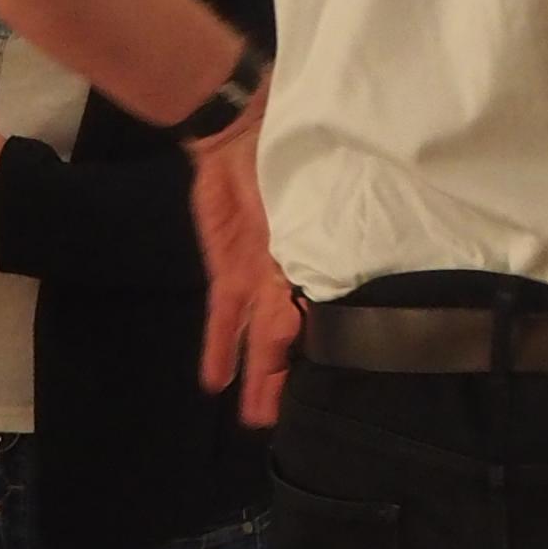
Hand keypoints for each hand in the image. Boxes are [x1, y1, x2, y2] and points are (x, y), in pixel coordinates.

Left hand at [186, 87, 296, 429]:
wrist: (236, 131)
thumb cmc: (284, 151)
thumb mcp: (304, 193)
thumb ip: (312, 231)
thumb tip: (320, 269)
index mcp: (315, 255)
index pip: (322, 312)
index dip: (323, 347)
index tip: (332, 382)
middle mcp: (288, 275)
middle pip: (289, 336)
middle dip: (285, 377)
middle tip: (283, 418)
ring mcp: (256, 277)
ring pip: (256, 337)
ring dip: (255, 375)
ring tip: (255, 417)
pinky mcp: (226, 273)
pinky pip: (222, 317)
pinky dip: (218, 346)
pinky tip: (215, 382)